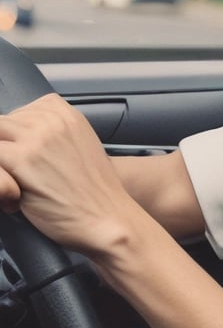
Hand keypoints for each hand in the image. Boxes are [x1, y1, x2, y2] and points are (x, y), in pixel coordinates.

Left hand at [0, 92, 135, 254]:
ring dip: (1, 160)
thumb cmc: (94, 193)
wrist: (107, 218)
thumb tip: (25, 139)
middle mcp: (52, 121)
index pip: (25, 109)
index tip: (25, 153)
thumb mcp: (83, 147)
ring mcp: (36, 139)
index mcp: (68, 115)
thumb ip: (57, 136)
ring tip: (16, 182)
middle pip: (5, 121)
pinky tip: (14, 196)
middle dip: (6, 146)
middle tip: (19, 173)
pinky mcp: (22, 161)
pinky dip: (0, 177)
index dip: (20, 134)